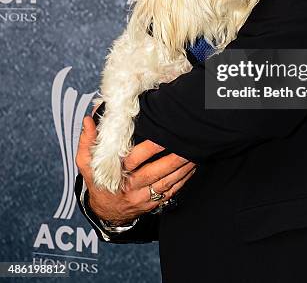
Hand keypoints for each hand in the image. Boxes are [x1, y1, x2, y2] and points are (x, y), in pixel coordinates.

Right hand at [76, 114, 196, 224]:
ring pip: (166, 184)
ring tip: (194, 153)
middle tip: (186, 144)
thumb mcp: (86, 163)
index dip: (149, 149)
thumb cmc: (97, 183)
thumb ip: (87, 141)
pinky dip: (184, 180)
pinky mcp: (153, 204)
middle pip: (155, 173)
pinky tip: (193, 168)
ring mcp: (143, 198)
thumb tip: (89, 120)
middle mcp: (131, 189)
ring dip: (182, 169)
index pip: (134, 161)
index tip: (161, 136)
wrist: (106, 211)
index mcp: (115, 177)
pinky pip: (171, 192)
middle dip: (173, 159)